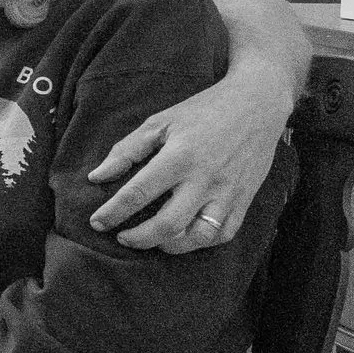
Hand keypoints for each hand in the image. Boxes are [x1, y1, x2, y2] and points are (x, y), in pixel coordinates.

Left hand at [87, 77, 285, 251]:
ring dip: (171, 246)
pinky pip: (224, 233)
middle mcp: (205, 179)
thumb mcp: (159, 122)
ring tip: (153, 241)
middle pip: (168, 224)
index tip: (96, 223)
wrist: (256, 106)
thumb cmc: (202, 112)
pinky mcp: (245, 200)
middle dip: (139, 238)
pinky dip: (202, 242)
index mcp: (179, 157)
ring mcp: (228, 193)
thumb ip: (126, 150)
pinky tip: (184, 237)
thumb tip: (96, 177)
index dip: (113, 212)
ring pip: (199, 236)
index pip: (138, 193)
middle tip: (121, 238)